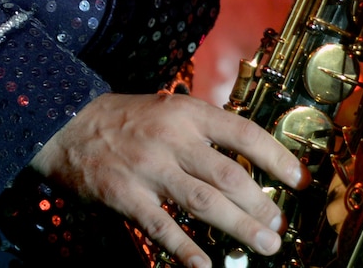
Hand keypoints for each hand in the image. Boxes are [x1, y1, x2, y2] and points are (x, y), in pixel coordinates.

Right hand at [30, 91, 301, 267]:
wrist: (64, 123)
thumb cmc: (124, 119)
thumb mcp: (170, 109)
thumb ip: (205, 131)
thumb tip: (248, 157)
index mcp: (190, 114)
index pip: (245, 133)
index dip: (276, 158)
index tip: (298, 179)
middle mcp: (174, 140)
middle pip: (229, 175)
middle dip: (261, 204)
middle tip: (280, 226)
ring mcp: (150, 169)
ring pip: (204, 202)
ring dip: (238, 226)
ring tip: (264, 245)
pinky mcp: (125, 196)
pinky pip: (162, 227)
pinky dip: (186, 249)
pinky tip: (206, 266)